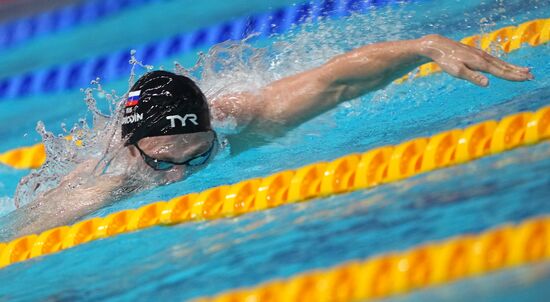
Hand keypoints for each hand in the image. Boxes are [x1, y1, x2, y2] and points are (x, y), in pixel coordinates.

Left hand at [418, 34, 533, 86]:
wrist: (438, 46)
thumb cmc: (447, 61)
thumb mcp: (458, 71)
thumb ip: (473, 77)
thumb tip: (488, 83)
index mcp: (480, 63)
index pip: (501, 72)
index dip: (514, 76)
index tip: (526, 79)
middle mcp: (483, 58)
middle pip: (504, 66)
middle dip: (518, 72)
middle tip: (532, 76)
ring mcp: (480, 55)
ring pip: (500, 62)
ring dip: (513, 67)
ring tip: (525, 70)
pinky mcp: (476, 54)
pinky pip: (494, 60)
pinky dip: (503, 64)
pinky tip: (505, 66)